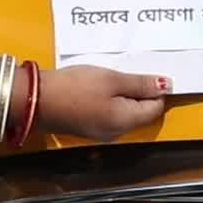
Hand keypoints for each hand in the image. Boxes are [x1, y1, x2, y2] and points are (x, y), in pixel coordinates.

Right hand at [33, 65, 169, 140]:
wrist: (34, 99)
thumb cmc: (75, 87)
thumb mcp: (111, 80)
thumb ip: (141, 84)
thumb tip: (167, 86)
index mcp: (125, 122)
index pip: (155, 108)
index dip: (157, 89)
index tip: (149, 71)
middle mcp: (117, 133)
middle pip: (140, 112)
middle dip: (139, 91)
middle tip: (128, 70)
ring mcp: (101, 132)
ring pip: (124, 112)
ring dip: (123, 94)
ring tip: (112, 75)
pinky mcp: (88, 127)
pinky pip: (109, 113)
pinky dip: (110, 99)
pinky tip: (99, 85)